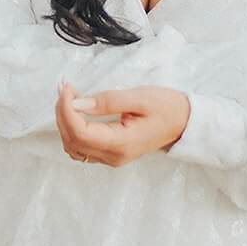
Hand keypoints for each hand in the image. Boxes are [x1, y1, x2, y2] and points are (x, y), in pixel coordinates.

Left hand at [55, 83, 191, 167]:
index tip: (67, 88)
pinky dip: (72, 130)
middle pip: (72, 141)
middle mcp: (113, 156)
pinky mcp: (111, 154)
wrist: (184, 123)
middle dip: (62, 113)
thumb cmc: (166, 108)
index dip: (66, 109)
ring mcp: (112, 158)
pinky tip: (77, 112)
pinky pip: (82, 148)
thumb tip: (78, 103)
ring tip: (69, 98)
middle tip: (66, 88)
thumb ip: (107, 101)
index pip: (79, 132)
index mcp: (121, 143)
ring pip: (73, 146)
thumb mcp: (139, 98)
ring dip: (65, 122)